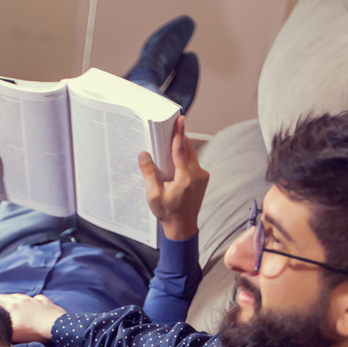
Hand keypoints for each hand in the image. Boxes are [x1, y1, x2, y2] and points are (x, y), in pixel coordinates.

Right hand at [0, 293, 66, 342]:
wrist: (55, 325)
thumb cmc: (32, 329)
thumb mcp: (14, 333)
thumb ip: (3, 329)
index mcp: (13, 306)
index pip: (0, 301)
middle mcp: (23, 300)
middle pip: (10, 296)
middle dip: (2, 297)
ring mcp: (35, 300)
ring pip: (22, 296)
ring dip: (16, 297)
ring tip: (13, 298)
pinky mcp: (46, 302)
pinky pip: (37, 298)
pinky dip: (33, 299)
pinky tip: (34, 300)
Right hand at [138, 115, 208, 240]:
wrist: (182, 227)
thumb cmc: (167, 212)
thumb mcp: (153, 195)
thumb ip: (149, 173)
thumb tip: (143, 154)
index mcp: (184, 178)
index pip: (181, 150)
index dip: (179, 133)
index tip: (180, 118)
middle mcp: (196, 175)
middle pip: (188, 148)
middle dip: (179, 137)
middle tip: (169, 126)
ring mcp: (202, 176)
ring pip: (192, 154)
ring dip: (182, 147)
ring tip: (169, 144)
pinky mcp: (204, 178)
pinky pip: (194, 162)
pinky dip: (185, 158)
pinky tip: (175, 161)